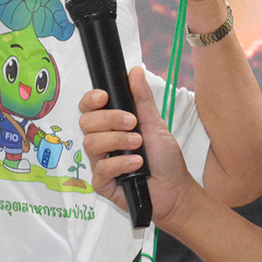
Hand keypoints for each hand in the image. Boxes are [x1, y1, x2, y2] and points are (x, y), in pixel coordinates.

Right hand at [77, 67, 199, 224]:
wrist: (175, 189)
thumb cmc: (165, 159)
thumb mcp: (155, 124)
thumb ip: (142, 99)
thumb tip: (135, 71)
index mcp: (111, 125)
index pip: (88, 108)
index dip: (90, 100)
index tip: (104, 97)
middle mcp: (103, 142)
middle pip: (86, 123)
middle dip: (109, 119)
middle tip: (132, 123)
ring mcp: (100, 163)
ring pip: (90, 144)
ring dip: (116, 140)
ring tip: (138, 144)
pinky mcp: (102, 184)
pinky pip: (100, 170)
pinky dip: (120, 163)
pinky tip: (137, 164)